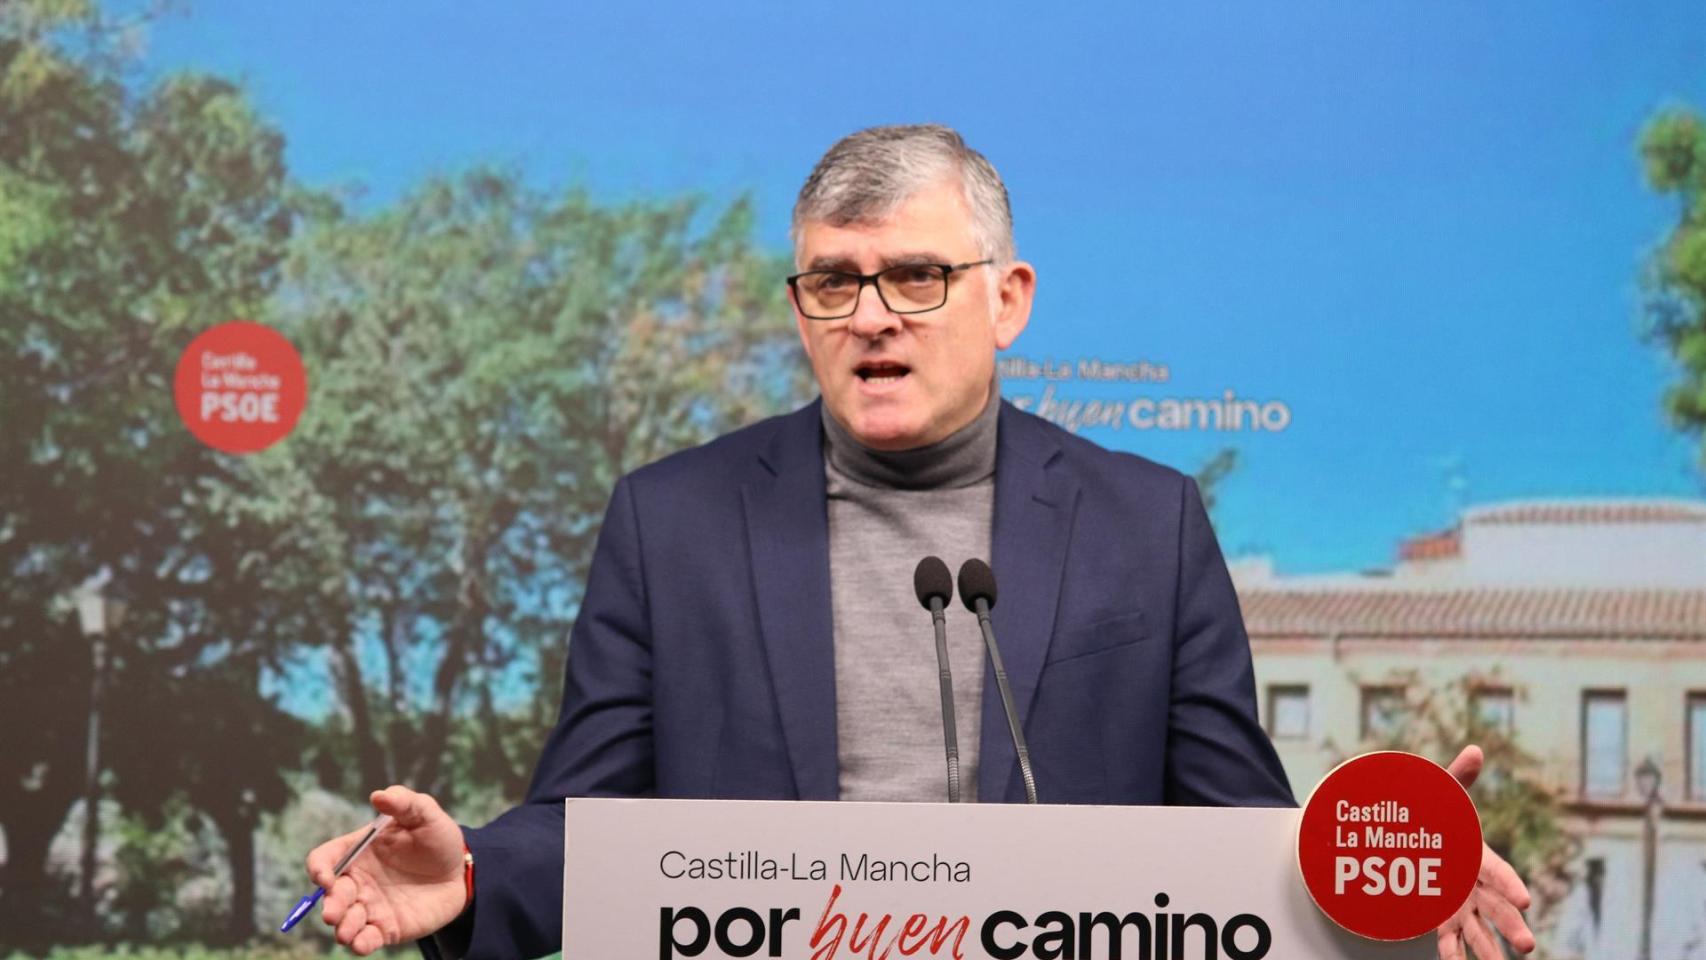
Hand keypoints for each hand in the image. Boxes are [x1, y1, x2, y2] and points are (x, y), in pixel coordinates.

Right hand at [305, 785, 469, 954]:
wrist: (461, 872)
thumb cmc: (437, 838)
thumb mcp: (425, 814)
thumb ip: (404, 802)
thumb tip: (379, 796)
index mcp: (357, 852)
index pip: (325, 859)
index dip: (318, 868)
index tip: (324, 877)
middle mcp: (357, 881)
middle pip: (332, 895)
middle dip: (330, 905)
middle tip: (333, 913)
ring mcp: (369, 906)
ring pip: (345, 921)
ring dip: (342, 927)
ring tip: (347, 931)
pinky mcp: (385, 928)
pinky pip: (365, 940)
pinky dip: (359, 944)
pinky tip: (362, 944)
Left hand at [1435, 745, 1535, 958]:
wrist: (1421, 838)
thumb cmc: (1439, 817)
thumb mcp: (1445, 795)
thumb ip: (1459, 776)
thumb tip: (1475, 749)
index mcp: (1479, 858)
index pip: (1499, 872)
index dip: (1510, 885)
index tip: (1525, 899)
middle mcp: (1476, 886)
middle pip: (1497, 908)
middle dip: (1511, 926)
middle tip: (1526, 946)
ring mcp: (1462, 904)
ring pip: (1478, 930)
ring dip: (1488, 949)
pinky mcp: (1444, 917)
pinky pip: (1450, 940)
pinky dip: (1453, 955)